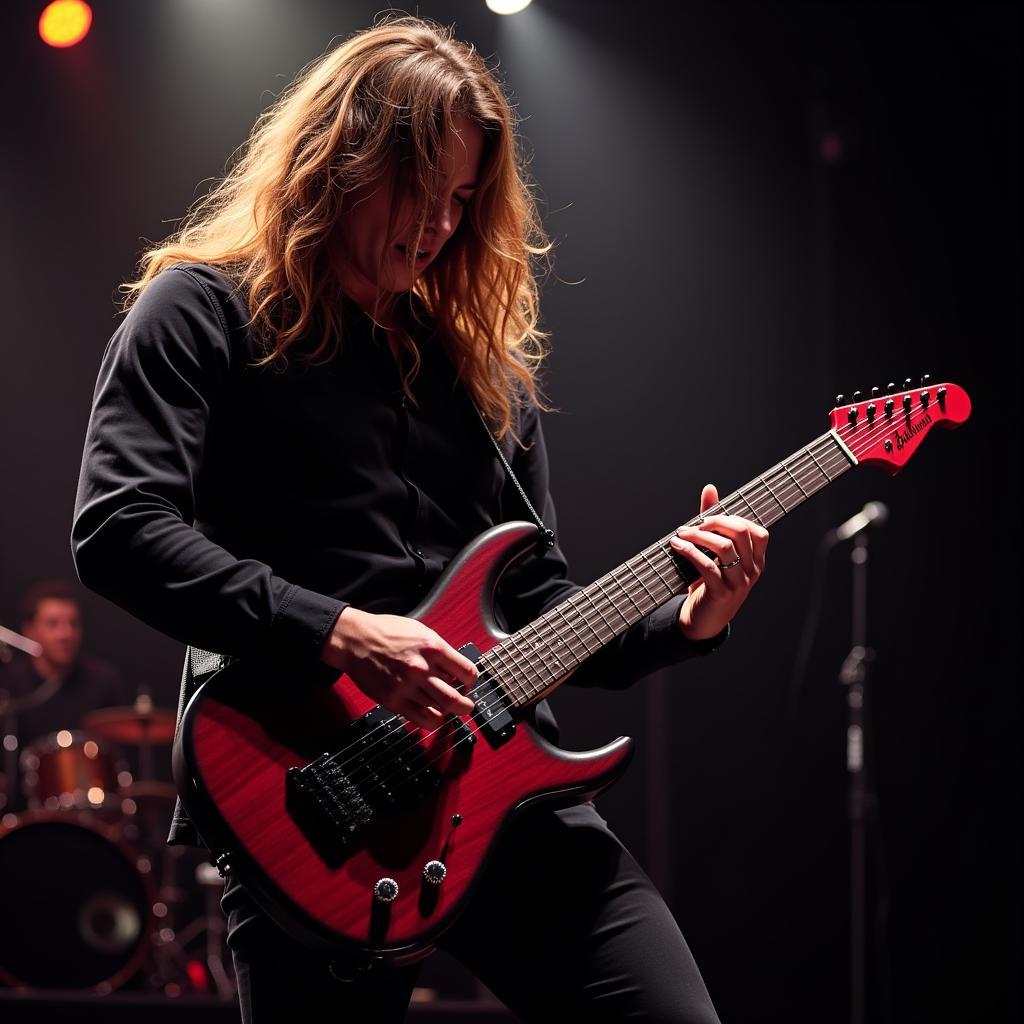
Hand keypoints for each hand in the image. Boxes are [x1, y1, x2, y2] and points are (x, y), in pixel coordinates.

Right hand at [320, 608, 476, 729]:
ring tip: (445, 708)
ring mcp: (406, 686)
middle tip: (465, 705)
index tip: (466, 683)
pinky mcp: (393, 700)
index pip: (467, 672)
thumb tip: (456, 670)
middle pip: (456, 699)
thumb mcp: (421, 632)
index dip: (471, 681)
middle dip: (466, 706)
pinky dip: (431, 721)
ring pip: (440, 712)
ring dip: (447, 713)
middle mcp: (421, 668)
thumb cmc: (386, 632)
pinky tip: (431, 713)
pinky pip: (421, 720)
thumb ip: (440, 652)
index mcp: (433, 647)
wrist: (356, 639)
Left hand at [670, 483, 768, 641]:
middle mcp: (752, 571)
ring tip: (681, 534)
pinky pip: (707, 565)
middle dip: (714, 522)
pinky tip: (676, 547)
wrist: (702, 622)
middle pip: (741, 533)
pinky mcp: (721, 594)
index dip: (732, 519)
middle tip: (692, 525)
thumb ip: (713, 523)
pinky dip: (689, 551)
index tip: (708, 520)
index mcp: (755, 561)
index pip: (757, 531)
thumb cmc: (708, 584)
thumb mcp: (713, 554)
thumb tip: (710, 489)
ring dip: (698, 536)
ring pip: (724, 547)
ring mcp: (739, 584)